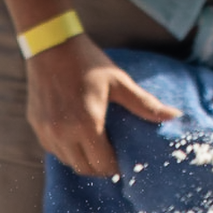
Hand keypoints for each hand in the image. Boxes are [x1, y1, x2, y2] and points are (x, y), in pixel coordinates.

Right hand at [26, 33, 177, 176]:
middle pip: (85, 169)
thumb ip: (145, 104)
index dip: (116, 167)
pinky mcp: (36, 125)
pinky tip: (77, 137)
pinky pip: (53, 150)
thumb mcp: (119, 82)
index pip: (103, 165)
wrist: (50, 44)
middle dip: (100, 167)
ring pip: (68, 162)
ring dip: (83, 160)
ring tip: (96, 148)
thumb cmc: (88, 62)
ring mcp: (47, 131)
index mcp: (87, 125)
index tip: (125, 161)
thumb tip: (175, 116)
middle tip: (112, 157)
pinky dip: (67, 150)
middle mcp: (64, 133)